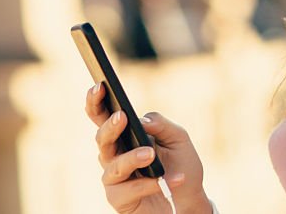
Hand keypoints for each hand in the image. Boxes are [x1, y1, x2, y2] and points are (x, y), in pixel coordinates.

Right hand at [85, 83, 212, 213]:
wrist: (189, 199)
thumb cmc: (181, 165)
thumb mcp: (179, 139)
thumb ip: (161, 125)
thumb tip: (141, 120)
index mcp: (124, 135)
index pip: (103, 116)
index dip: (96, 102)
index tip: (99, 85)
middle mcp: (114, 155)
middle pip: (102, 139)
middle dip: (109, 127)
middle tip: (121, 117)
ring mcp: (114, 178)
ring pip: (113, 166)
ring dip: (132, 158)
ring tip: (150, 154)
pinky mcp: (120, 199)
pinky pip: (128, 190)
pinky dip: (149, 184)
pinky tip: (165, 179)